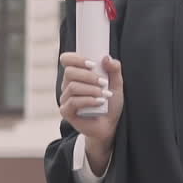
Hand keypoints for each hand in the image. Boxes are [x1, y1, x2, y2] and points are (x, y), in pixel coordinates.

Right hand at [58, 52, 124, 169]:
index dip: (76, 59)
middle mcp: (68, 85)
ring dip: (91, 89)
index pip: (67, 60)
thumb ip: (114, 69)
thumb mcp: (116, 84)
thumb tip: (106, 57)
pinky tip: (99, 102)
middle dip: (88, 76)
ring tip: (105, 95)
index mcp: (77, 75)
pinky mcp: (66, 111)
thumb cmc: (110, 103)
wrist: (110, 125)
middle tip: (104, 82)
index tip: (93, 64)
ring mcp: (65, 98)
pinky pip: (73, 102)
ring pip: (72, 87)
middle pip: (69, 72)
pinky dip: (88, 100)